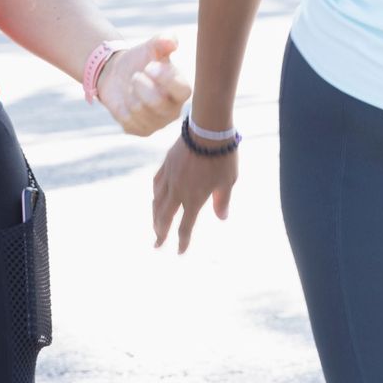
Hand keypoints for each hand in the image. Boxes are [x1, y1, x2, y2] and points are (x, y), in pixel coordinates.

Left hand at [95, 34, 190, 135]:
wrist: (118, 75)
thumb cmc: (141, 61)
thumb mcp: (151, 48)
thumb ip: (163, 41)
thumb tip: (172, 40)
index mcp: (181, 90)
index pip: (182, 90)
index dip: (166, 79)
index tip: (149, 66)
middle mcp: (173, 110)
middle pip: (157, 102)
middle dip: (141, 85)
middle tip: (136, 75)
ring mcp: (157, 124)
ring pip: (139, 110)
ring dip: (130, 94)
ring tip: (132, 88)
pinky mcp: (140, 131)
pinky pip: (127, 120)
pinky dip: (121, 107)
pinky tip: (125, 101)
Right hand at [152, 134, 236, 253]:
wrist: (208, 130)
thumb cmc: (222, 157)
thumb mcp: (228, 182)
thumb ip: (222, 201)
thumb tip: (222, 218)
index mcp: (194, 198)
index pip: (185, 227)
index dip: (182, 241)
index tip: (179, 252)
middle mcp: (177, 191)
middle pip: (164, 217)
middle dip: (160, 233)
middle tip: (157, 244)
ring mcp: (169, 177)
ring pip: (156, 202)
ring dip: (155, 216)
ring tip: (155, 225)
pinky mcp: (166, 164)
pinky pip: (156, 184)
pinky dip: (155, 195)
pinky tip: (155, 197)